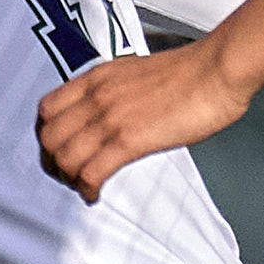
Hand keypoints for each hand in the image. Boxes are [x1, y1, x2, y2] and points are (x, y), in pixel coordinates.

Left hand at [36, 47, 256, 204]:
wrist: (217, 70)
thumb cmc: (191, 72)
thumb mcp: (137, 73)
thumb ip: (116, 91)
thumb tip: (111, 111)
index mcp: (98, 77)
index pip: (47, 108)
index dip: (46, 136)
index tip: (56, 150)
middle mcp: (97, 96)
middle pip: (48, 137)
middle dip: (52, 163)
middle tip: (66, 175)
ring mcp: (110, 117)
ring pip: (64, 157)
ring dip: (68, 179)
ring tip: (82, 187)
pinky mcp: (129, 139)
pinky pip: (90, 172)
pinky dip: (87, 189)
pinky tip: (95, 194)